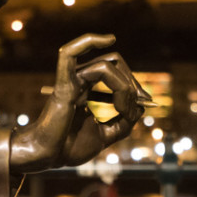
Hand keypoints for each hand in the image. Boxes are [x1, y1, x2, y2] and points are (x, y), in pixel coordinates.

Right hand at [9, 33, 148, 172]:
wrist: (49, 158)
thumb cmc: (69, 148)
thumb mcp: (106, 135)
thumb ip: (124, 122)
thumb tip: (141, 106)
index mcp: (85, 90)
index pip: (115, 72)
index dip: (134, 85)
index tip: (146, 103)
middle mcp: (78, 81)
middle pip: (113, 63)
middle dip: (132, 82)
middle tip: (141, 102)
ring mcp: (70, 81)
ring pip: (106, 65)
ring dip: (124, 87)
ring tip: (124, 108)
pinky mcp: (63, 85)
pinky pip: (69, 54)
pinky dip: (88, 41)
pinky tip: (108, 39)